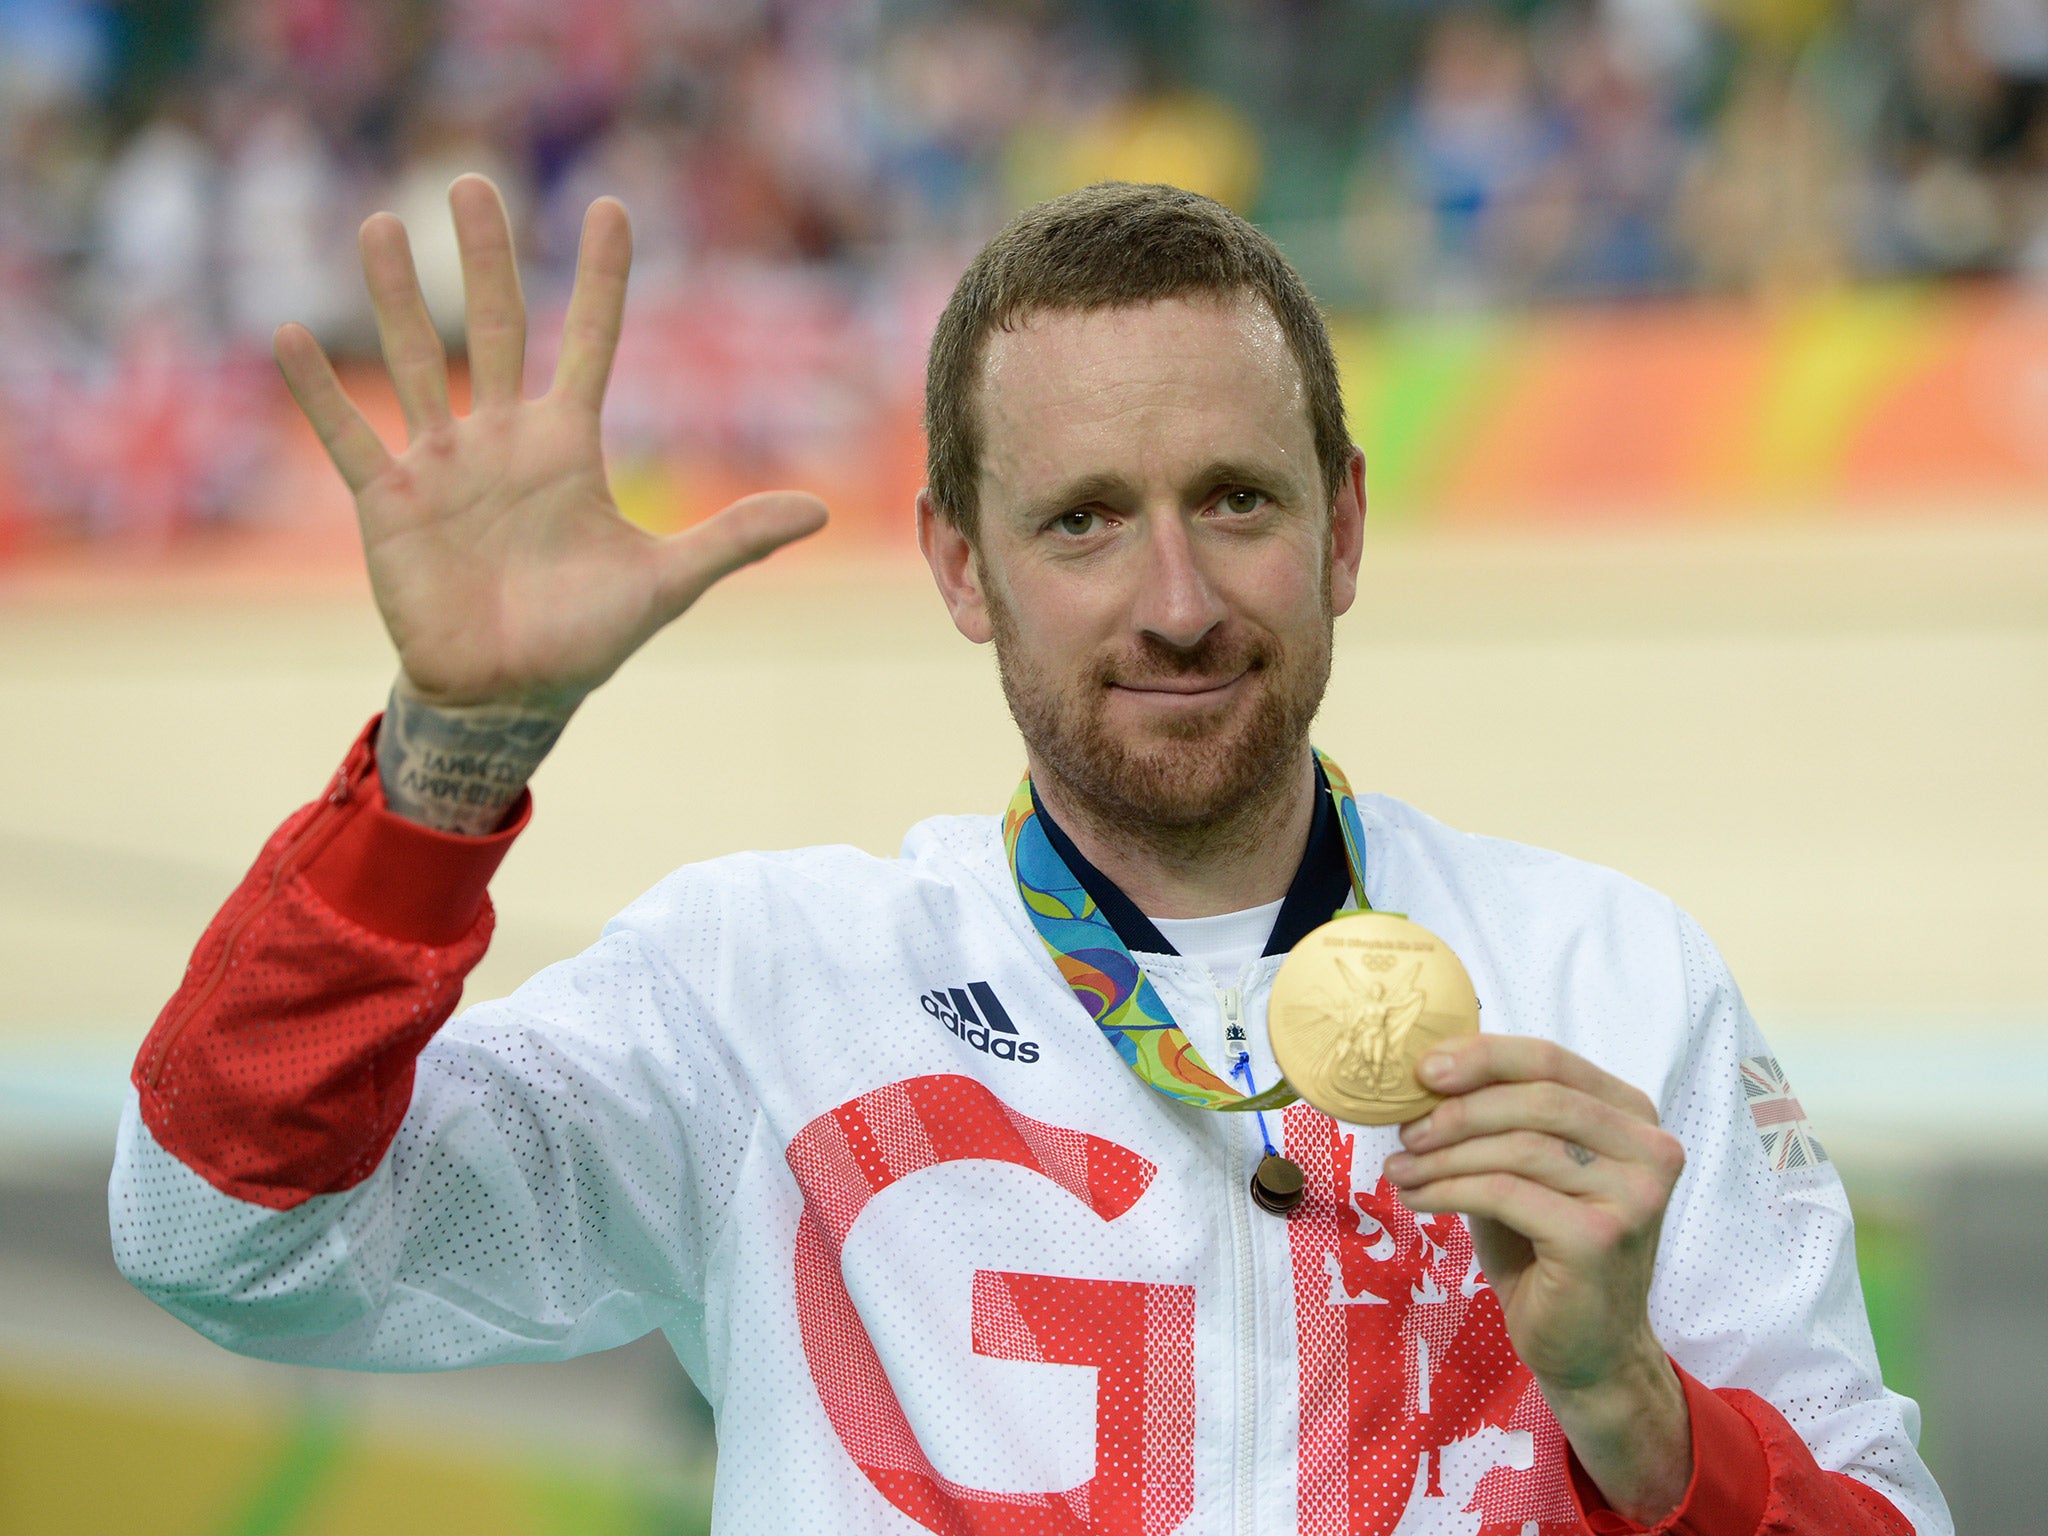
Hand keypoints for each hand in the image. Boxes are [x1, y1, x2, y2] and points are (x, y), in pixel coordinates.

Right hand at [273, 175, 827, 718]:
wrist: (510, 694)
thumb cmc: (586, 637)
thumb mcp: (666, 582)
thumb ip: (734, 539)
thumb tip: (824, 512)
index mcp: (567, 446)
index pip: (588, 342)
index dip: (600, 281)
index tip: (611, 209)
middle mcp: (501, 439)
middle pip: (493, 328)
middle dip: (484, 259)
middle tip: (471, 181)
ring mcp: (440, 465)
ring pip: (416, 363)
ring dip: (394, 298)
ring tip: (383, 226)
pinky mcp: (387, 504)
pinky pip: (348, 436)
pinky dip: (319, 394)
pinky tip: (289, 335)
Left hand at [1383, 1035, 1691, 1524]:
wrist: (1588, 1348)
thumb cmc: (1547, 1251)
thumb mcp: (1523, 1170)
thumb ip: (1497, 1119)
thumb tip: (1425, 1072)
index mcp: (1632, 1117)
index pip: (1551, 1060)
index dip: (1482, 1055)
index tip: (1422, 1068)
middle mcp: (1650, 1149)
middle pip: (1536, 1097)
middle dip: (1458, 1108)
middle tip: (1405, 1128)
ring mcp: (1633, 1195)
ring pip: (1518, 1145)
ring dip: (1445, 1154)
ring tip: (1400, 1168)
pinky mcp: (1600, 1237)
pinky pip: (1506, 1192)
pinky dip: (1450, 1189)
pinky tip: (1417, 1198)